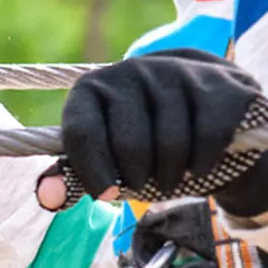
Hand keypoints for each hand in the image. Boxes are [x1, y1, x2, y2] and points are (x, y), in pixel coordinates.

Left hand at [57, 50, 267, 215]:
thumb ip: (72, 176)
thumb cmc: (144, 138)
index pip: (81, 132)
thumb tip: (47, 197)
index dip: (91, 171)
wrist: (206, 107)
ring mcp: (178, 72)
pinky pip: (209, 137)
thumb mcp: (104, 155)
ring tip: (170, 177)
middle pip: (130, 144)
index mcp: (93, 87)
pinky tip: (198, 166)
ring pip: (172, 144)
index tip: (106, 194)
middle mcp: (132, 70)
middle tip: (145, 185)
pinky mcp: (220, 84)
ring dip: (172, 176)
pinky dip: (203, 164)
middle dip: (138, 178)